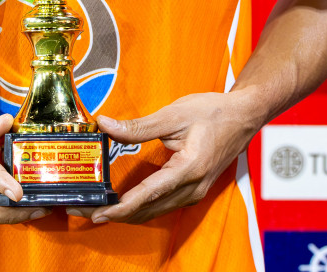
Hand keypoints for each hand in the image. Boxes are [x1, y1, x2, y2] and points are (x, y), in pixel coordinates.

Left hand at [76, 92, 262, 224]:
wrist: (244, 117)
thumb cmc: (215, 113)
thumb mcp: (174, 114)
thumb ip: (138, 125)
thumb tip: (105, 125)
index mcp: (189, 168)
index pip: (149, 194)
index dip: (122, 207)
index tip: (99, 213)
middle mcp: (192, 187)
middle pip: (148, 209)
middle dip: (114, 213)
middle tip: (83, 211)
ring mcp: (194, 192)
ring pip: (154, 211)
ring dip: (125, 213)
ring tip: (96, 210)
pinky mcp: (192, 190)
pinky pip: (161, 206)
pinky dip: (139, 207)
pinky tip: (122, 204)